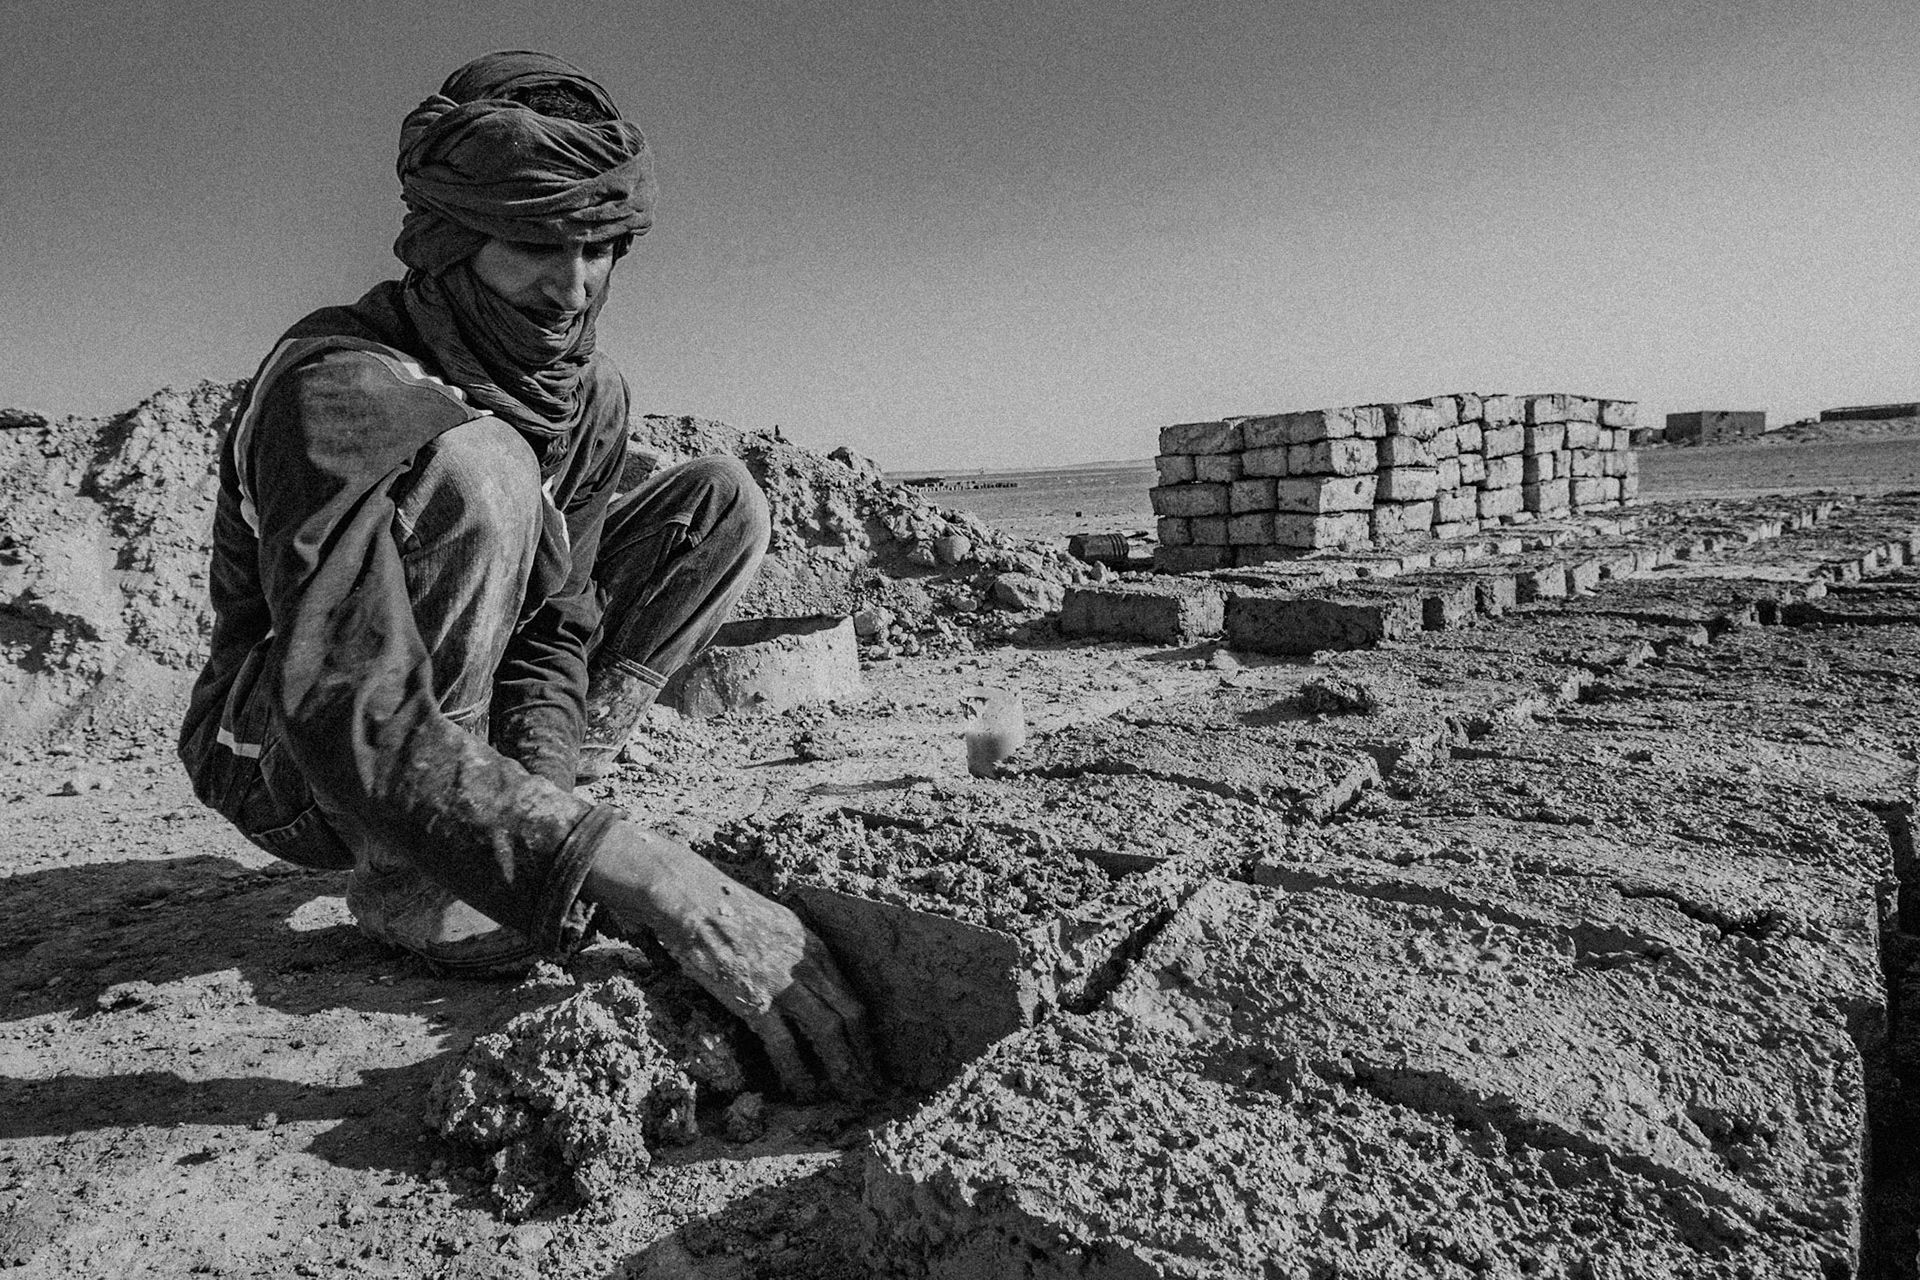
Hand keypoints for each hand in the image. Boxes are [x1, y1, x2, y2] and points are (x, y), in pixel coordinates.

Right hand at [581, 821, 875, 1101]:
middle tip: (873, 1086)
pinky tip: (802, 1089)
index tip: (872, 1057)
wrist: (692, 900)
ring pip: (828, 1032)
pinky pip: (785, 1044)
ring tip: (851, 1094)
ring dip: (842, 1068)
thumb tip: (801, 981)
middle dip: (865, 1056)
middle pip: (851, 1017)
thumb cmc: (724, 910)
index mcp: (814, 947)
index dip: (866, 1032)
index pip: (853, 996)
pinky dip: (797, 1071)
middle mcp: (807, 964)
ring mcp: (783, 982)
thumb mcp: (774, 924)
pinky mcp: (755, 999)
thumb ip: (792, 953)